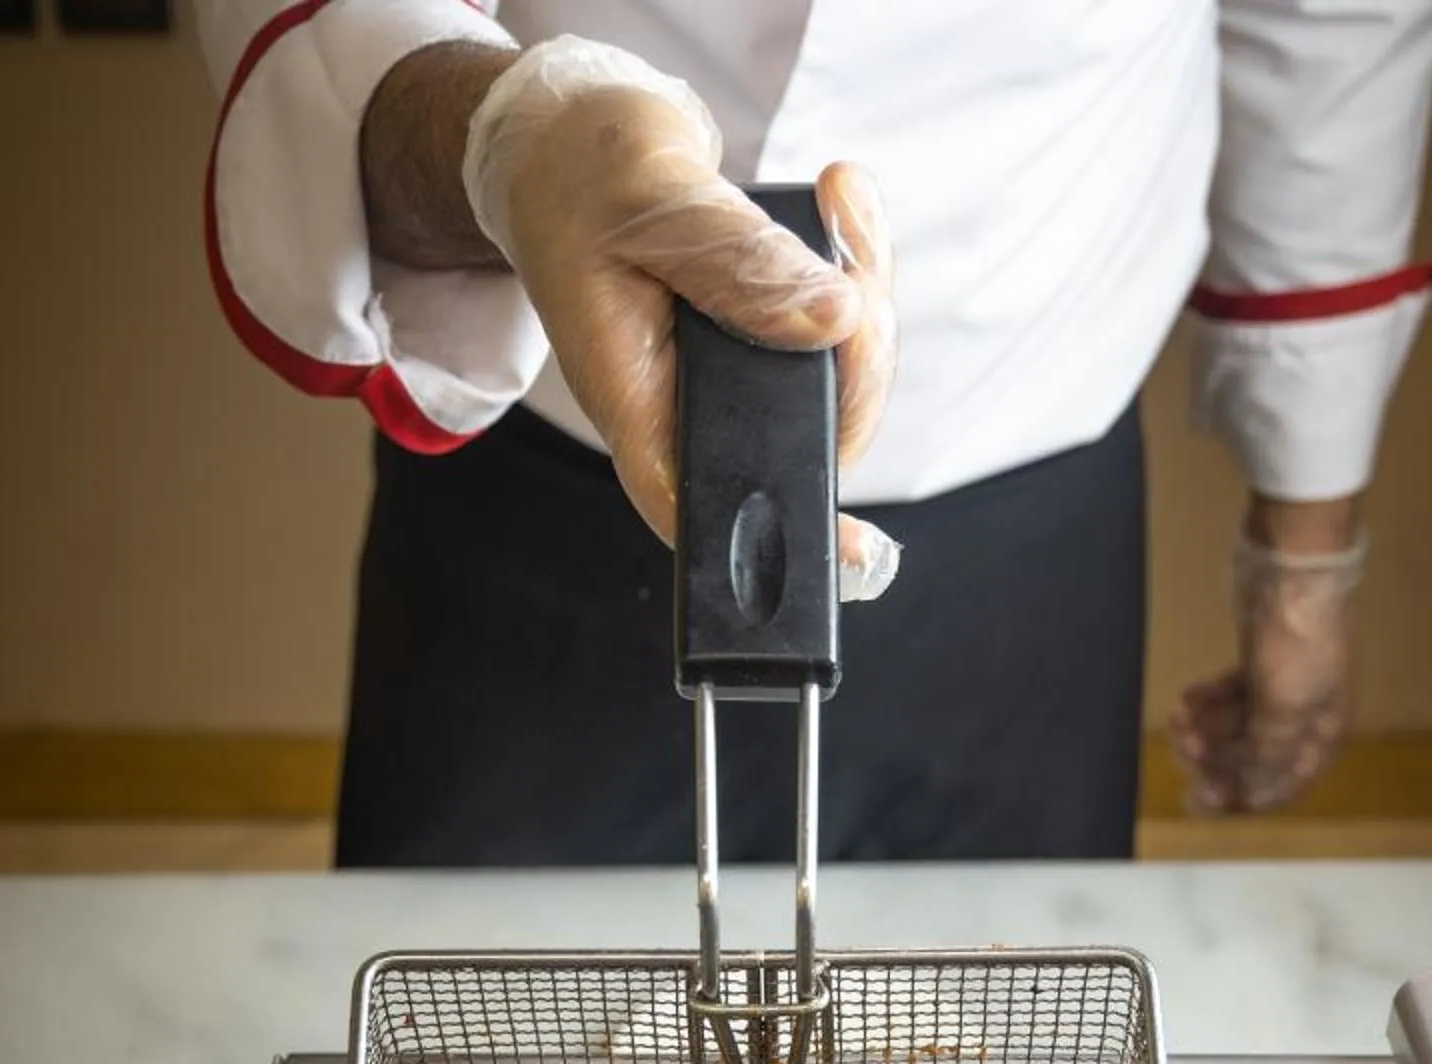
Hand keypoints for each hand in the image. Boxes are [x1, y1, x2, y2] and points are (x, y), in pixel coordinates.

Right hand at [461, 39, 900, 595]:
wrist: (565, 143)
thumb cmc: (581, 175)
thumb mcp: (651, 200)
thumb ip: (735, 263)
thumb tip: (832, 318)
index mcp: (636, 397)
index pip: (708, 497)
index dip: (784, 535)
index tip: (858, 552)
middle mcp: (690, 403)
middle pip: (807, 435)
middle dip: (859, 350)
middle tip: (848, 238)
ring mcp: (732, 377)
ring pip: (838, 379)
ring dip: (865, 292)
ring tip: (841, 198)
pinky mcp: (763, 338)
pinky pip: (839, 328)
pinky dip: (856, 264)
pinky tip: (843, 198)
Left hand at [1168, 495, 1366, 813]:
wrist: (1293, 571)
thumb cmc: (1298, 642)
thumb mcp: (1284, 709)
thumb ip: (1267, 756)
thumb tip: (1254, 794)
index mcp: (1321, 736)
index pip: (1282, 786)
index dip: (1241, 797)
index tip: (1200, 797)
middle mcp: (1304, 719)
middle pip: (1253, 760)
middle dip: (1214, 759)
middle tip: (1182, 748)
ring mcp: (1281, 690)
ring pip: (1236, 729)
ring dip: (1204, 730)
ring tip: (1178, 717)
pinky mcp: (1258, 664)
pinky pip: (1227, 699)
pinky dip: (1205, 703)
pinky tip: (1185, 698)